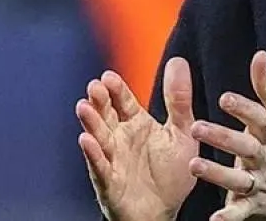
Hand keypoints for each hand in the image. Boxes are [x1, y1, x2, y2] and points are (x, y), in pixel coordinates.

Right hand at [76, 59, 198, 220]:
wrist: (165, 212)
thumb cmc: (172, 173)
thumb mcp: (181, 132)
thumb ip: (178, 100)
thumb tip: (178, 61)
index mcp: (137, 124)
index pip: (122, 101)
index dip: (116, 89)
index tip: (109, 76)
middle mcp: (120, 138)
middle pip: (106, 114)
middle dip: (99, 100)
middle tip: (94, 86)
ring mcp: (112, 159)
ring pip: (98, 137)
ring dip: (90, 122)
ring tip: (84, 107)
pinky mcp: (109, 181)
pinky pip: (99, 166)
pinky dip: (93, 154)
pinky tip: (86, 140)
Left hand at [188, 51, 265, 220]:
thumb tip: (260, 56)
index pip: (261, 119)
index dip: (244, 108)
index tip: (224, 98)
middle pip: (246, 147)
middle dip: (223, 137)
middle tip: (195, 127)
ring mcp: (260, 182)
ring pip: (239, 179)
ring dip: (218, 173)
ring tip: (194, 165)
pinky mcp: (253, 204)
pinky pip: (241, 212)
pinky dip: (229, 218)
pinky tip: (214, 220)